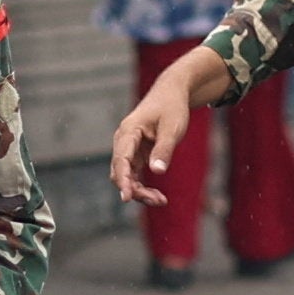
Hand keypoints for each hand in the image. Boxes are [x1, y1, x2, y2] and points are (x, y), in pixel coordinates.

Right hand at [109, 51, 226, 208]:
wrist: (171, 94)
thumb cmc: (172, 107)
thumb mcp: (172, 128)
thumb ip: (164, 149)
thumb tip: (157, 171)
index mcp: (129, 131)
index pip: (121, 159)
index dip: (123, 179)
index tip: (126, 197)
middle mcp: (124, 141)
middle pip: (121, 172)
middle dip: (136, 189)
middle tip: (159, 200)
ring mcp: (128, 149)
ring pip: (127, 176)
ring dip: (140, 191)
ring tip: (161, 201)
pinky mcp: (136, 154)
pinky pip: (135, 175)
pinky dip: (143, 186)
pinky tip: (158, 196)